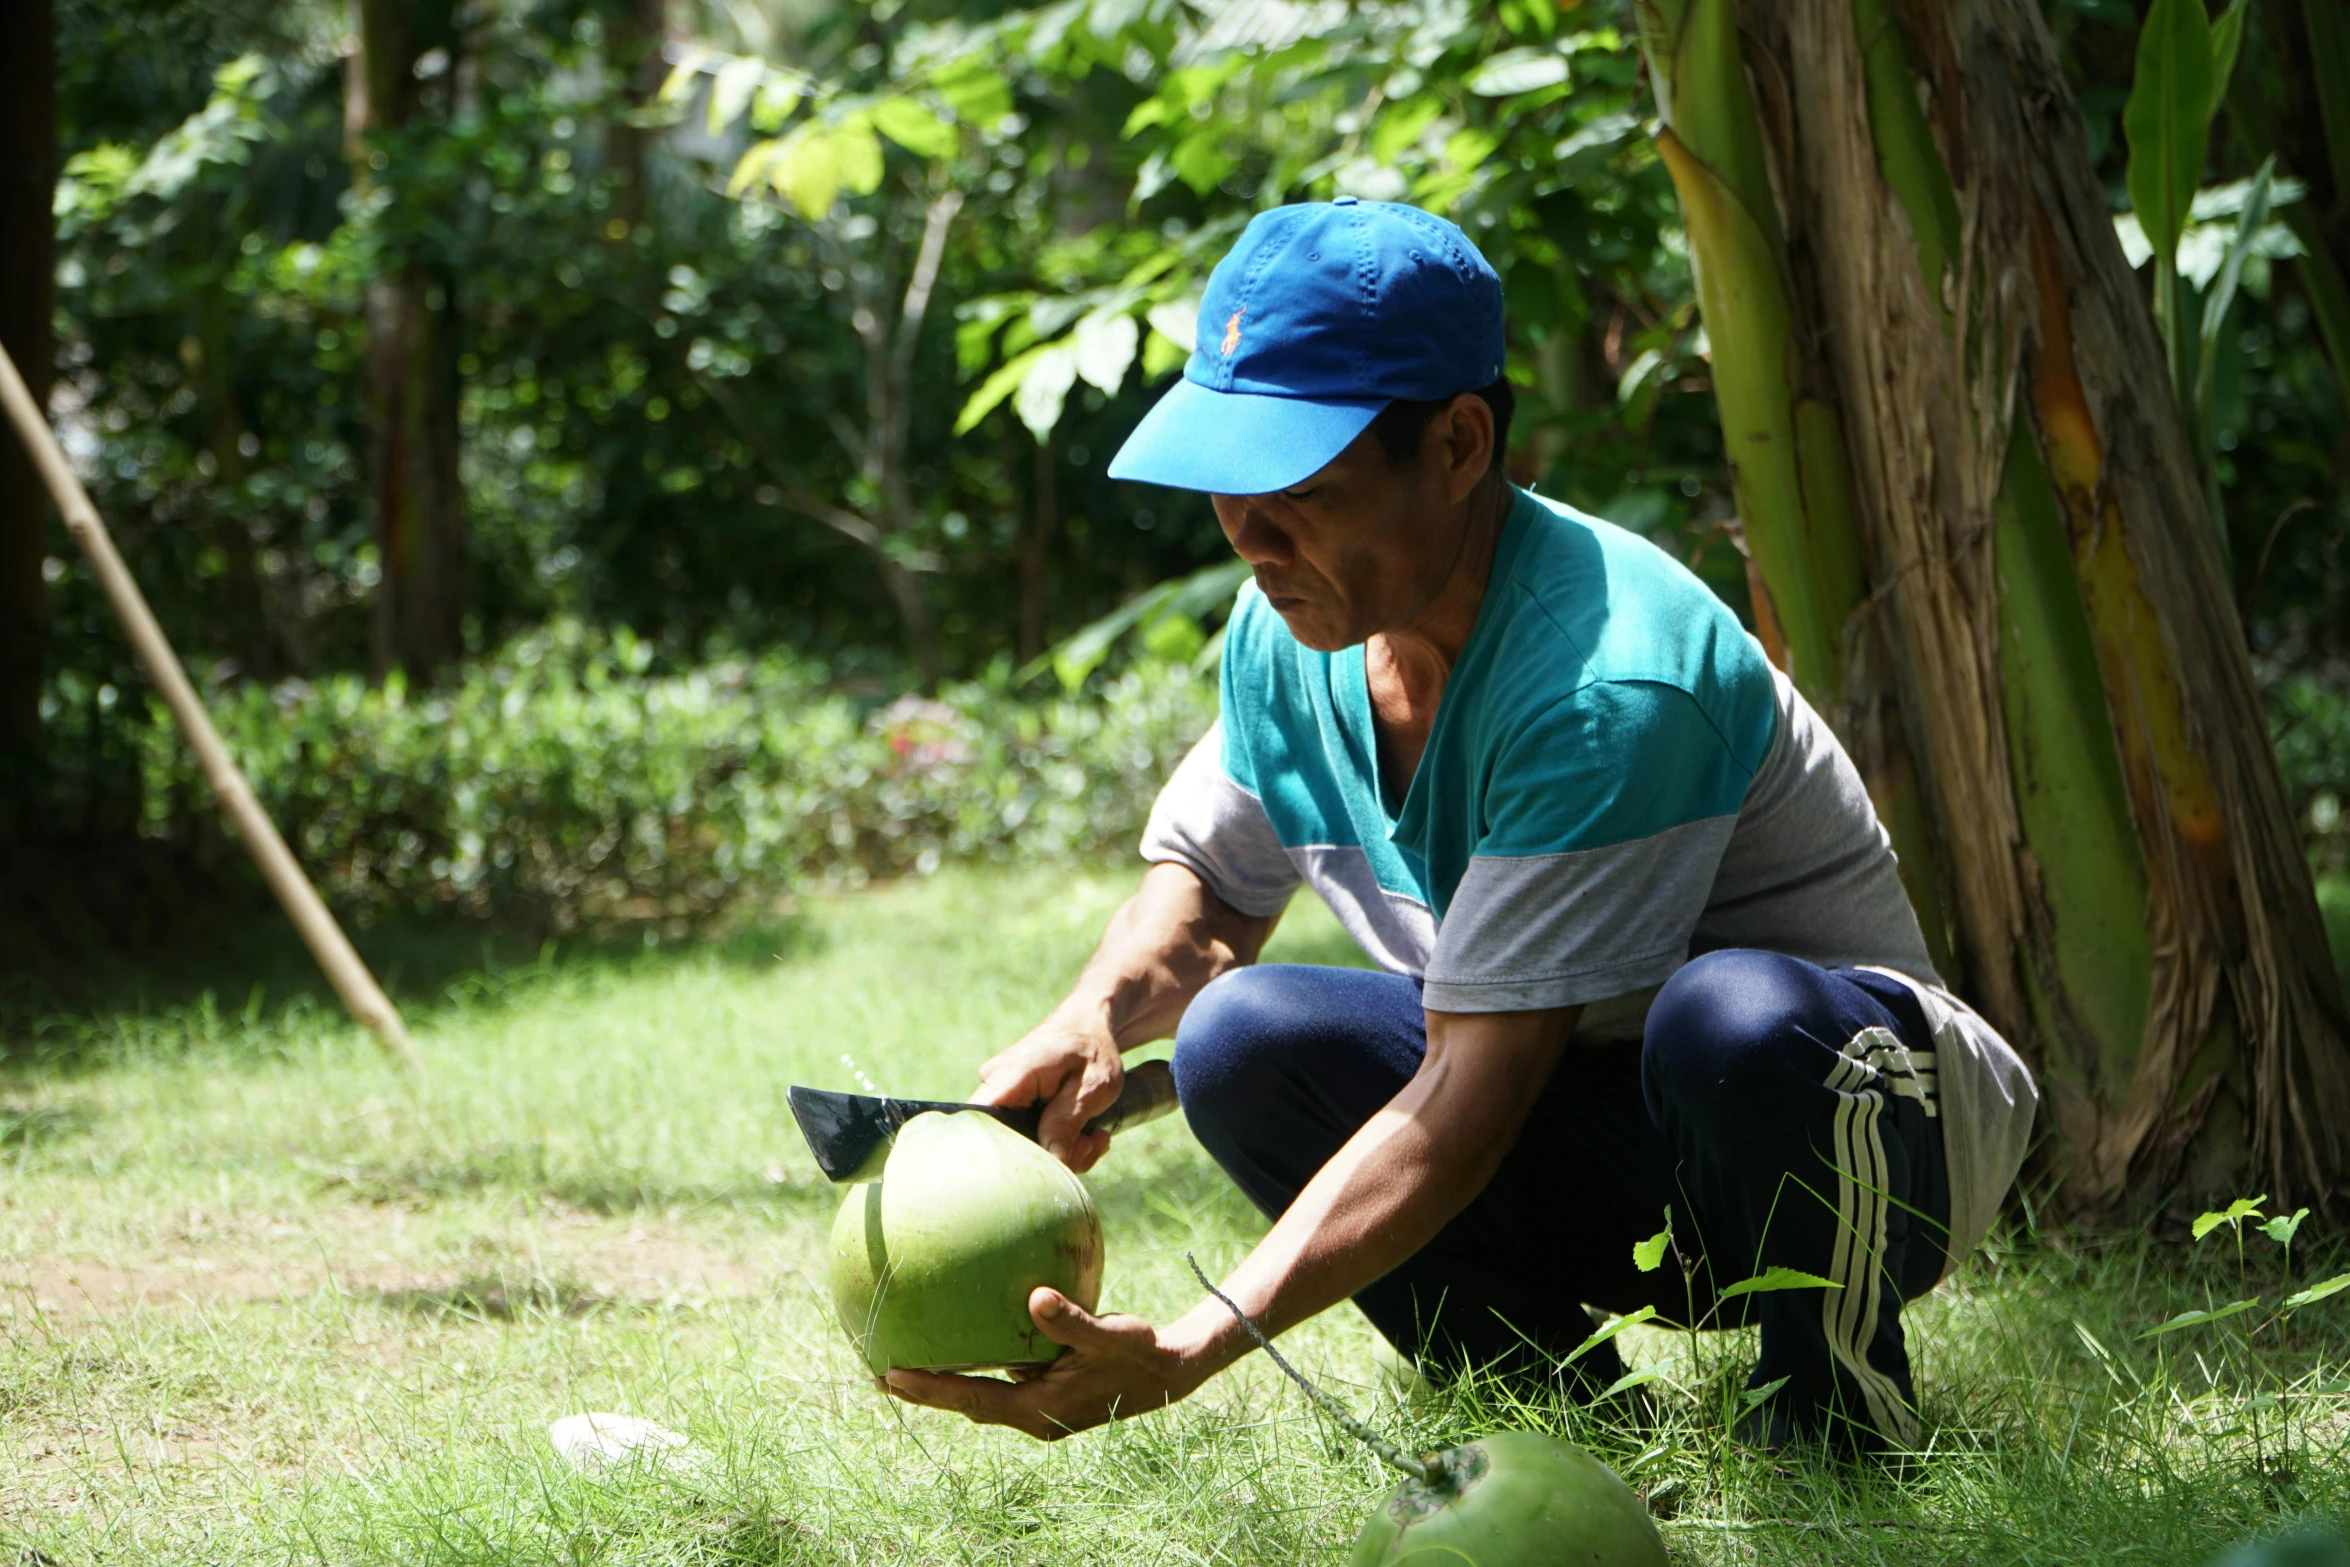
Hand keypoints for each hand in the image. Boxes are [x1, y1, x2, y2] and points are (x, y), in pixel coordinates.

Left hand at [882, 1287, 1211, 1438]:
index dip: (932, 1390)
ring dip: (947, 1380)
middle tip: (879, 1372)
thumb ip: (1073, 1320)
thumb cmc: (1141, 1352)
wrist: (1169, 1372)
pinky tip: (969, 1328)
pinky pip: (1001, 1377)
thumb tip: (1034, 1296)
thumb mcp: (1114, 1333)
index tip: (890, 1376)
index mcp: (1039, 1407)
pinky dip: (977, 1362)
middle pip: (966, 1403)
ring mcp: (1039, 1404)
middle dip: (925, 1390)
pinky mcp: (1046, 1390)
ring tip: (909, 1354)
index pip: (973, 1400)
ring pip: (981, 1394)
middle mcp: (1032, 1412)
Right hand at [974, 1011, 1122, 1171]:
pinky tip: (1086, 1135)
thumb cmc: (1093, 1049)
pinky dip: (1060, 1145)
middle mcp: (996, 1085)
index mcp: (1012, 1074)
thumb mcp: (1094, 1086)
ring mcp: (1002, 1097)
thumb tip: (1051, 1160)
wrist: (1089, 1027)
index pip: (980, 1120)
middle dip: (1052, 1156)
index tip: (1043, 1164)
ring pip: (1023, 1145)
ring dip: (1064, 1151)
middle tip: (1089, 1145)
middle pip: (1007, 1142)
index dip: (1001, 1153)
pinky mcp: (1011, 1108)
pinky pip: (1029, 1139)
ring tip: (1094, 1137)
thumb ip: (1067, 1122)